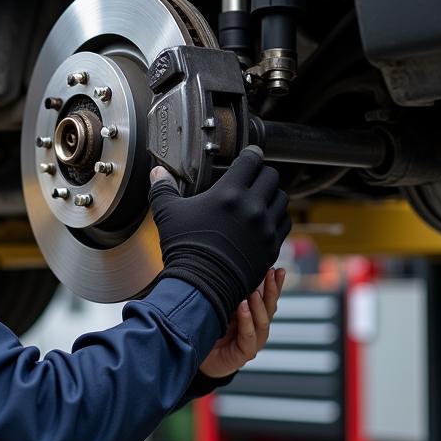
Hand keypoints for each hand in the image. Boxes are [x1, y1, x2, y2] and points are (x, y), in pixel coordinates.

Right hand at [149, 147, 290, 330]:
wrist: (201, 286)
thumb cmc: (184, 247)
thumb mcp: (168, 214)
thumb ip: (163, 189)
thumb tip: (157, 172)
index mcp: (229, 192)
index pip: (251, 161)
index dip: (251, 154)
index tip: (251, 154)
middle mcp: (252, 206)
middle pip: (271, 177)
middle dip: (263, 174)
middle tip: (254, 177)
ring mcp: (265, 227)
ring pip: (282, 199)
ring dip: (273, 195)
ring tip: (262, 198)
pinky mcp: (272, 246)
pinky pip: (284, 223)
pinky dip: (278, 218)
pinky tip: (267, 219)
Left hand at [199, 267, 285, 378]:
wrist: (196, 355)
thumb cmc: (209, 328)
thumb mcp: (221, 307)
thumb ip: (232, 293)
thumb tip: (236, 268)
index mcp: (254, 316)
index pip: (268, 299)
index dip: (275, 285)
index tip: (278, 269)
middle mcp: (256, 329)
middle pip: (269, 308)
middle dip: (272, 290)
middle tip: (272, 273)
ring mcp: (252, 342)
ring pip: (262, 322)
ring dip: (259, 305)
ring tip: (255, 290)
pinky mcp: (243, 354)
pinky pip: (248, 337)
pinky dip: (246, 321)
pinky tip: (243, 306)